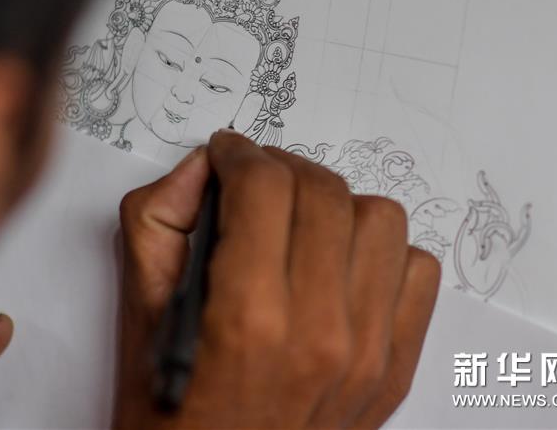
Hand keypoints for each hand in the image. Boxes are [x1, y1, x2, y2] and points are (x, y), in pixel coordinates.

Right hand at [115, 130, 440, 428]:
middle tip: (253, 180)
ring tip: (300, 222)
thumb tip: (200, 169)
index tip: (227, 155)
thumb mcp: (139, 315)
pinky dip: (381, 252)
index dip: (238, 153)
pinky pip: (417, 270)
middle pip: (322, 191)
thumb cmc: (172, 417)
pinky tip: (340, 264)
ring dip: (335, 205)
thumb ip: (158, 222)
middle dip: (279, 167)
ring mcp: (367, 352)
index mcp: (247, 317)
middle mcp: (319, 332)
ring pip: (380, 218)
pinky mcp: (395, 368)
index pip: (264, 186)